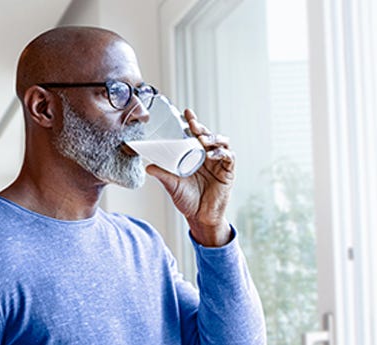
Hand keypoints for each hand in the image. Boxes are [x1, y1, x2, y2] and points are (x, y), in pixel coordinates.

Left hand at [146, 109, 234, 246]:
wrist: (200, 218)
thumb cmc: (187, 200)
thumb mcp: (172, 185)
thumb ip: (162, 174)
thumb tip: (147, 166)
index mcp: (196, 155)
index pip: (195, 134)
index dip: (192, 122)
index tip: (186, 112)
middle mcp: (208, 156)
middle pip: (208, 135)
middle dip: (201, 127)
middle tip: (193, 125)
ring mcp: (219, 163)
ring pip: (222, 142)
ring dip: (213, 138)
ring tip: (203, 139)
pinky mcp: (228, 172)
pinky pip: (229, 157)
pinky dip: (221, 153)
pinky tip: (212, 154)